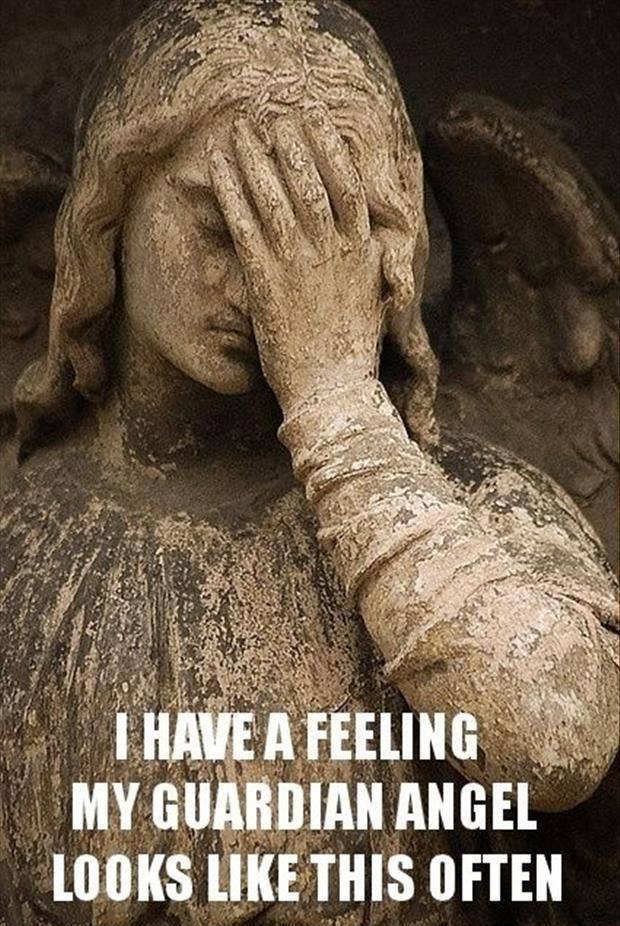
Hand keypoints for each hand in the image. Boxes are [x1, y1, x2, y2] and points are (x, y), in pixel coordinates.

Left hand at [209, 111, 384, 411]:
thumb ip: (373, 268)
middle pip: (309, 181)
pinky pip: (245, 226)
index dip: (328, 149)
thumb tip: (373, 244)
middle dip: (289, 143)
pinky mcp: (267, 282)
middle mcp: (332, 251)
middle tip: (270, 115)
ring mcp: (299, 265)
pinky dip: (230, 192)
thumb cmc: (352, 354)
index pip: (347, 187)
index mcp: (361, 253)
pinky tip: (217, 168)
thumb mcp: (375, 303)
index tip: (315, 122)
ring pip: (275, 196)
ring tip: (238, 130)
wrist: (333, 394)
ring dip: (254, 158)